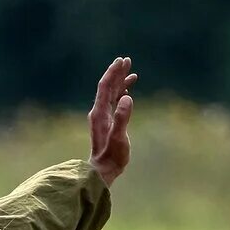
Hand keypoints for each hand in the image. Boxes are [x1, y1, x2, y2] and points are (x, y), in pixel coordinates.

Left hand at [88, 57, 136, 186]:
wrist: (103, 170)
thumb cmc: (112, 156)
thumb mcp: (119, 137)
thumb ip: (122, 118)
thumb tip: (127, 97)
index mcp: (100, 113)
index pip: (105, 87)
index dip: (113, 73)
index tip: (121, 60)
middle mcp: (99, 112)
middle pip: (107, 87)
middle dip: (117, 73)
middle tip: (126, 60)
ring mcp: (102, 117)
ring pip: (111, 94)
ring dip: (120, 82)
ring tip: (131, 71)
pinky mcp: (107, 123)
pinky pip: (113, 103)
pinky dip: (121, 94)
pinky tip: (127, 91)